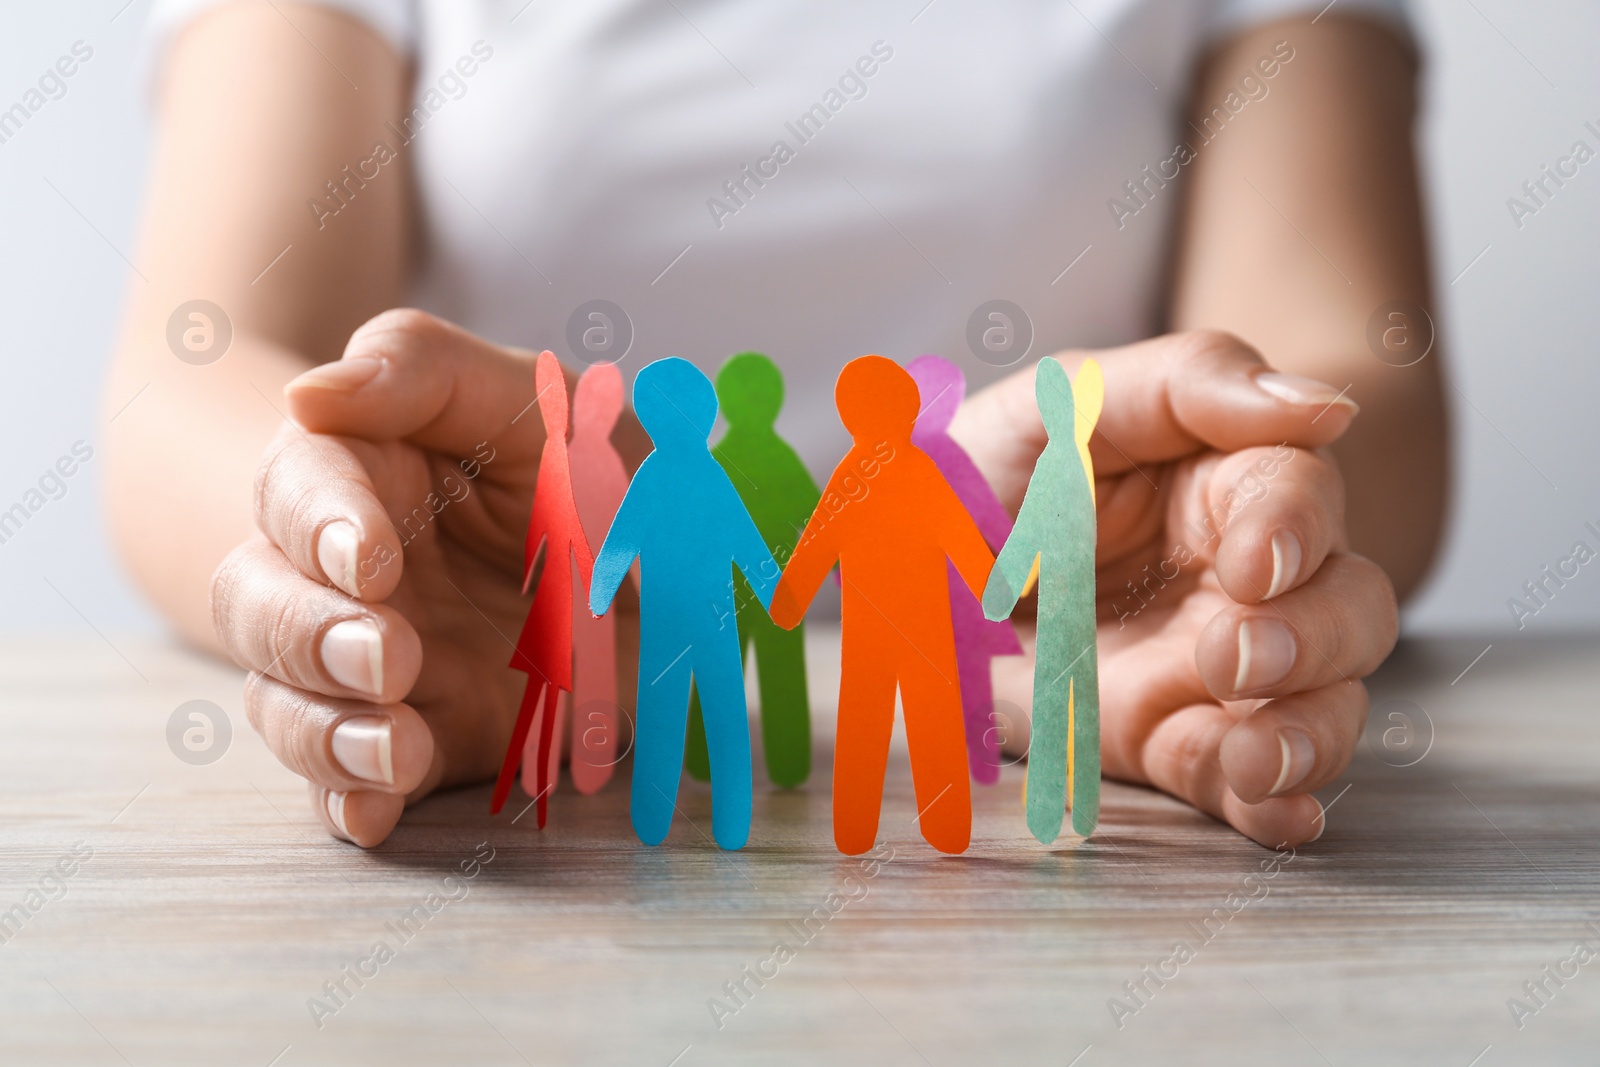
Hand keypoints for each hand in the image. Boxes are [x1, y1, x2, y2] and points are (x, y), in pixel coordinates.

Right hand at [211, 310, 561, 845]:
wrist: (644, 562)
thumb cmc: (572, 463)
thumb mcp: (529, 398)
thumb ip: (422, 370)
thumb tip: (307, 397)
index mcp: (357, 475)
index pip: (298, 491)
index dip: (322, 526)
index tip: (371, 560)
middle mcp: (339, 577)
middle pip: (257, 603)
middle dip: (309, 635)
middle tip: (388, 654)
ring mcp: (365, 665)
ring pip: (282, 702)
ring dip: (324, 732)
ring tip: (397, 748)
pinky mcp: (407, 737)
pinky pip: (346, 783)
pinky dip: (350, 801)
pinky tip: (376, 808)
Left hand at [954, 331, 1396, 847]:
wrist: (914, 571)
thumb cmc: (1000, 469)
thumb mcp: (1064, 404)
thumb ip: (1188, 383)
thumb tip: (1322, 405)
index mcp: (1228, 485)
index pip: (1300, 499)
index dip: (1293, 530)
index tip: (1251, 565)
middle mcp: (1246, 583)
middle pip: (1348, 608)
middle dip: (1312, 639)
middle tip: (1233, 658)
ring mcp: (1219, 671)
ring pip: (1324, 704)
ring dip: (1309, 736)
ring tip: (1256, 761)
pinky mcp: (1178, 742)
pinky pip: (1251, 782)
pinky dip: (1274, 805)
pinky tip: (1276, 813)